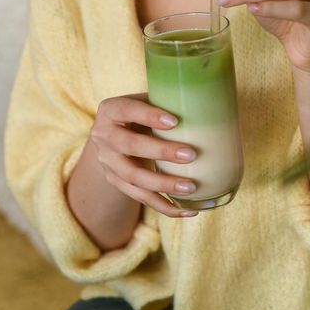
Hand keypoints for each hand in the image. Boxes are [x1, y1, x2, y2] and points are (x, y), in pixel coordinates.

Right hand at [88, 93, 198, 218]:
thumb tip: (205, 100)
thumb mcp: (144, 100)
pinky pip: (141, 197)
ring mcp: (108, 163)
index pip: (127, 110)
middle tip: (191, 155)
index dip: (149, 116)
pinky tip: (188, 209)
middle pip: (129, 146)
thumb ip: (164, 99)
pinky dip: (165, 206)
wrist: (112, 135)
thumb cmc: (139, 112)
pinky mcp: (117, 182)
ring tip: (191, 187)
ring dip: (163, 184)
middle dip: (160, 152)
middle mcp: (104, 137)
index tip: (175, 121)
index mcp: (110, 110)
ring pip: (134, 177)